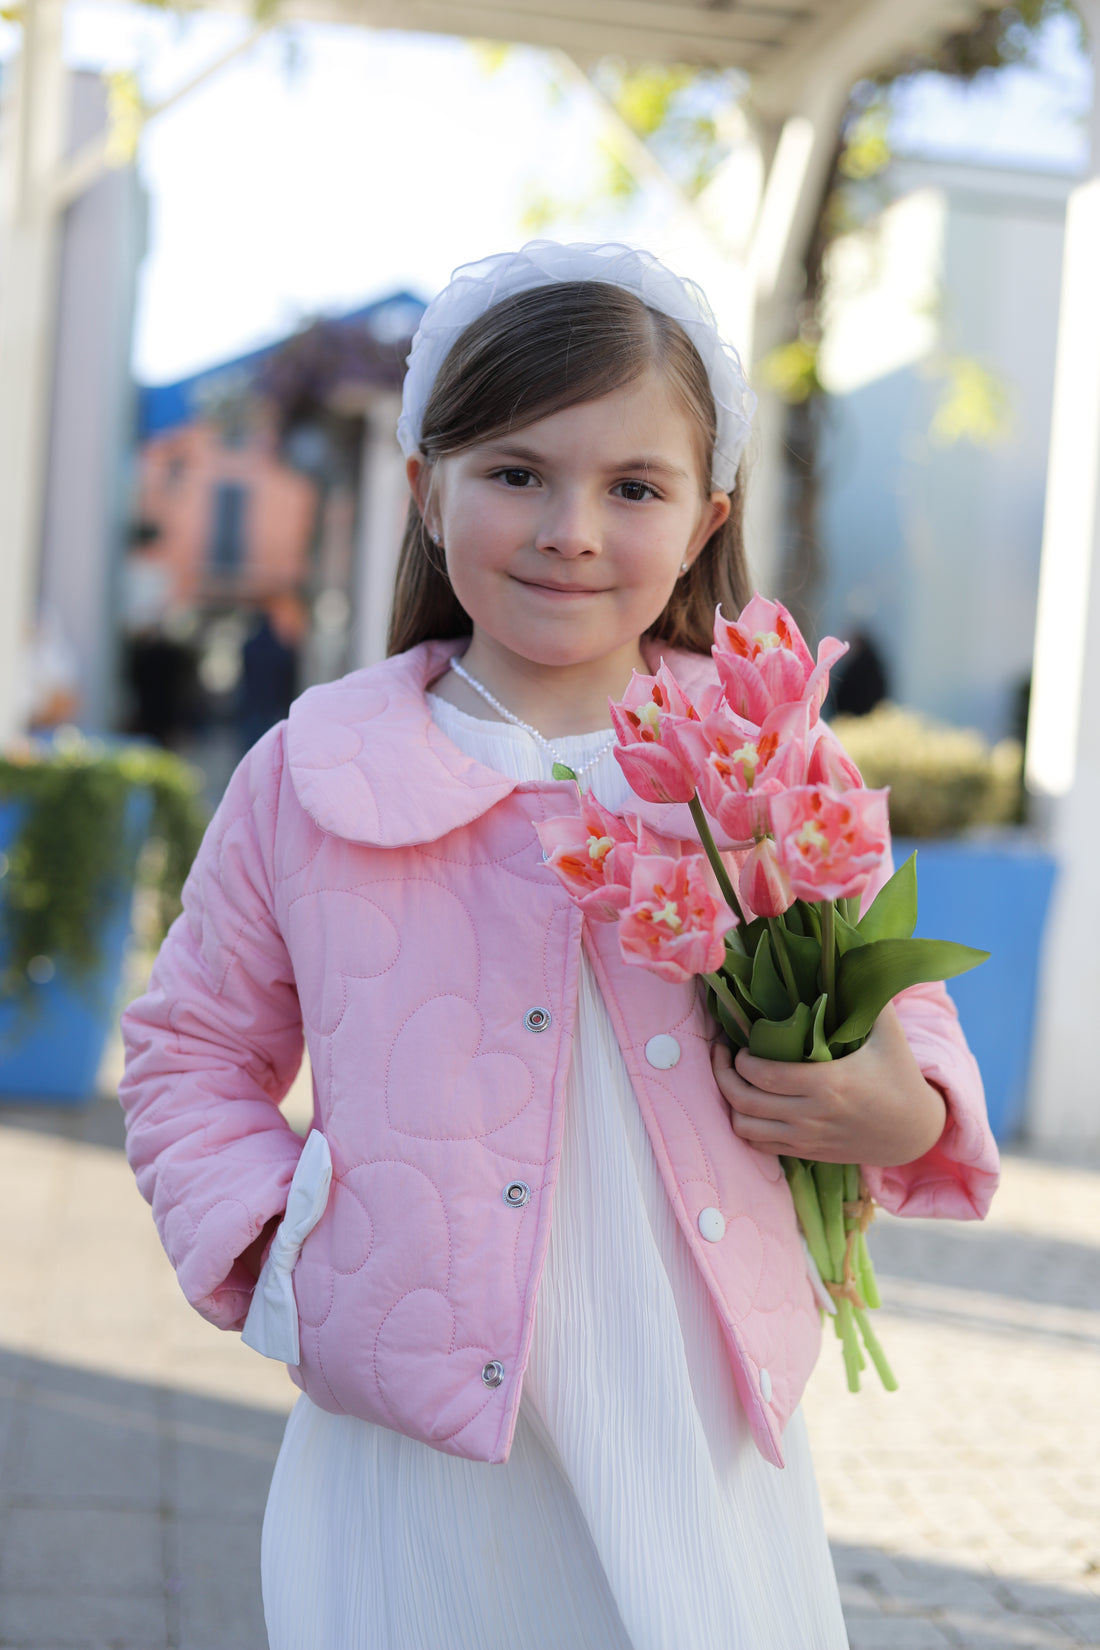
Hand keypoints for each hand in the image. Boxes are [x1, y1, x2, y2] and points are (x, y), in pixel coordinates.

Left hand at [710, 1003, 946, 1165]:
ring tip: (731, 1080)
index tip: (738, 1043)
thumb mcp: (889, 1034)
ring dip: (731, 1103)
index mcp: (828, 1084)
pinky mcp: (807, 1153)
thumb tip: (853, 955)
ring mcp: (807, 1138)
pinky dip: (746, 1127)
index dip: (740, 1060)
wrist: (914, 1133)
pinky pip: (760, 1147)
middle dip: (723, 1075)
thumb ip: (870, 997)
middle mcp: (812, 1115)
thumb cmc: (899, 1076)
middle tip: (722, 1054)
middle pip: (745, 1101)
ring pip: (745, 1129)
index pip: (764, 1075)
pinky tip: (749, 1105)